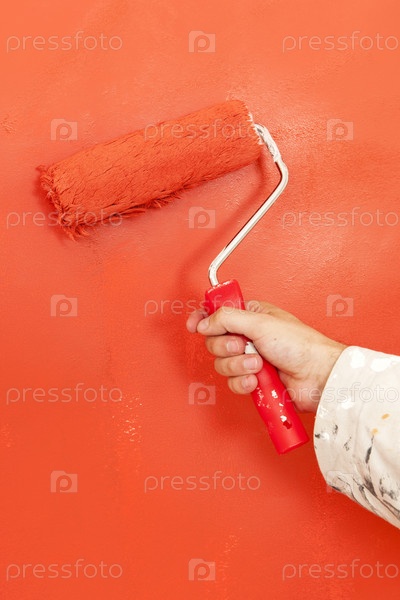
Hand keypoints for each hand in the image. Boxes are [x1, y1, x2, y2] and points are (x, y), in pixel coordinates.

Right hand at [186, 300, 345, 412]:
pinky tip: (257, 381)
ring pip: (222, 365)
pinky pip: (233, 383)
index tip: (194, 325)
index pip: (218, 313)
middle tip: (243, 346)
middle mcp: (248, 336)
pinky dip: (243, 383)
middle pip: (215, 341)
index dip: (203, 318)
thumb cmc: (301, 345)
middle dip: (227, 347)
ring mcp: (250, 360)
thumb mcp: (260, 323)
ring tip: (258, 365)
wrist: (317, 376)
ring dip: (238, 366)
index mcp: (251, 316)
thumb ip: (227, 318)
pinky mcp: (254, 381)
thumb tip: (204, 321)